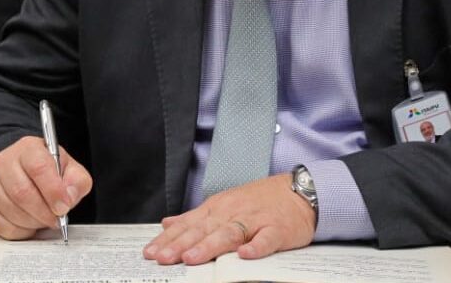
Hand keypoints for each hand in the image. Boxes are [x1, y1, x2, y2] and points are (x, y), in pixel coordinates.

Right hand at [0, 136, 92, 239]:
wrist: (26, 173)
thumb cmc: (49, 172)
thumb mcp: (71, 170)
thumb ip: (76, 182)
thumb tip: (68, 198)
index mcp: (29, 148)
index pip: (39, 167)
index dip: (53, 191)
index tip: (63, 207)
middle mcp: (6, 162)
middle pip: (22, 192)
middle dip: (44, 212)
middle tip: (57, 219)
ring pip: (12, 211)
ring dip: (33, 222)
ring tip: (44, 218)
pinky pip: (3, 226)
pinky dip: (22, 231)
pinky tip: (30, 222)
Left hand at [143, 174, 315, 265]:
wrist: (299, 191)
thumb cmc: (260, 200)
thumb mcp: (224, 204)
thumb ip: (195, 217)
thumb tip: (167, 224)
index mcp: (217, 208)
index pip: (188, 225)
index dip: (169, 239)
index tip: (151, 252)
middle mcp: (232, 212)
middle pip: (203, 230)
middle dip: (180, 245)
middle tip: (162, 258)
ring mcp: (255, 220)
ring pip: (229, 234)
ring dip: (209, 246)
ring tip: (191, 258)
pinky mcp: (277, 229)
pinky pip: (266, 239)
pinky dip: (256, 247)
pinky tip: (245, 255)